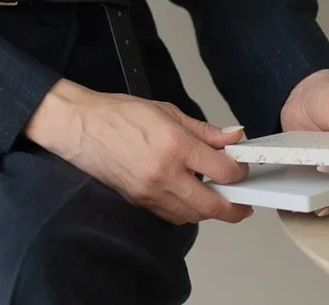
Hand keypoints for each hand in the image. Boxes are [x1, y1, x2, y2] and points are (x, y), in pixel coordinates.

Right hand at [24, 79, 252, 225]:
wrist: (84, 127)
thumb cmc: (120, 114)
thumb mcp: (168, 111)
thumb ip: (204, 130)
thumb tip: (232, 137)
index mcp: (174, 145)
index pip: (221, 169)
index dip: (239, 171)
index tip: (242, 167)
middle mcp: (164, 174)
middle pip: (211, 205)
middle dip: (234, 208)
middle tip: (244, 202)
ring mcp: (151, 193)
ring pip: (193, 217)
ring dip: (211, 212)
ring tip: (220, 200)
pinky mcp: (140, 203)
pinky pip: (173, 216)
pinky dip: (188, 213)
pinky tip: (192, 199)